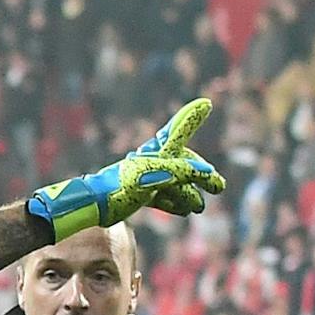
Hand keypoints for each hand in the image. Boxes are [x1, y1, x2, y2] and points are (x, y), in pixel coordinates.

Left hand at [28, 98, 226, 240]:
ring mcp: (147, 178)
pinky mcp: (140, 194)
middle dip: (200, 176)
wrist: (96, 205)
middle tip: (218, 186)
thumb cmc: (123, 185)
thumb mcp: (156, 175)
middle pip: (184, 165)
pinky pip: (163, 197)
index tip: (205, 104)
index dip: (190, 119)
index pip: (177, 132)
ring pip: (176, 184)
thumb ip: (183, 171)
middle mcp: (153, 163)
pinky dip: (175, 203)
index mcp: (157, 152)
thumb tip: (206, 173)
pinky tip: (185, 210)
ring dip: (189, 194)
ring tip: (198, 207)